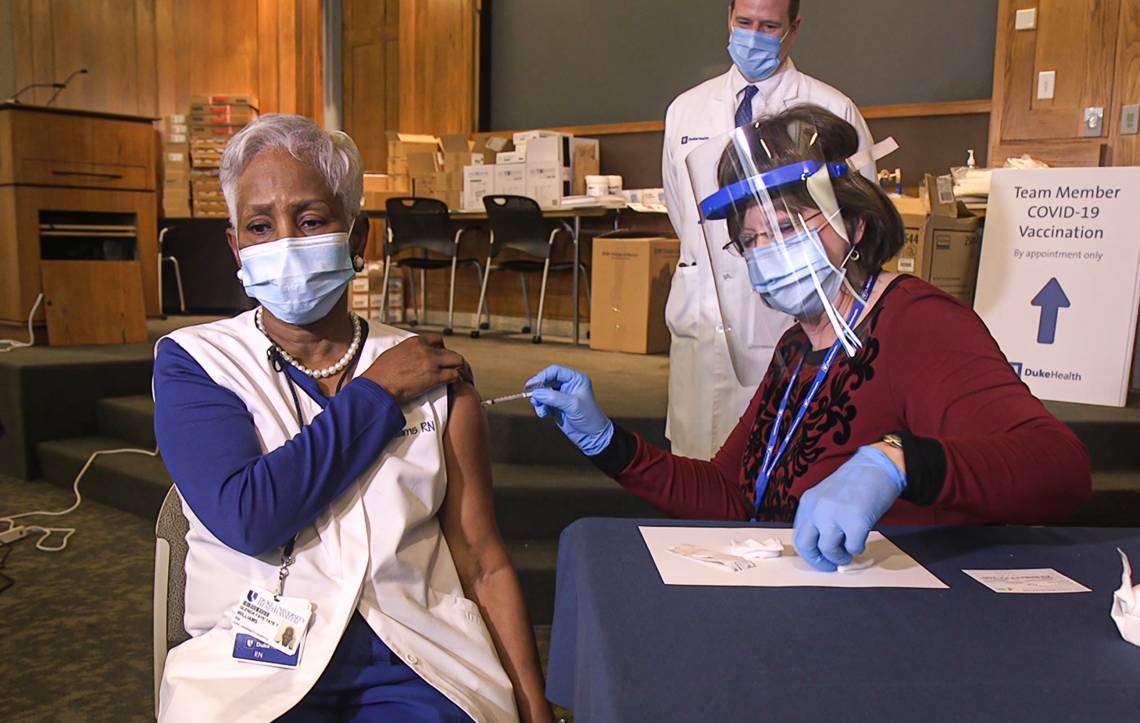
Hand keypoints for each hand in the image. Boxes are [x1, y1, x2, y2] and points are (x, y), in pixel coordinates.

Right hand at [360, 334, 472, 404]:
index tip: (444, 356)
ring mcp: (431, 362)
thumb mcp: (393, 353)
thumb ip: (407, 352)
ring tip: (464, 377)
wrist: (377, 386)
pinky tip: (456, 384)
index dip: (443, 349)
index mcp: (415, 341)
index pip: (438, 340)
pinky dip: (458, 379)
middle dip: (456, 360)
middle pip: (450, 351)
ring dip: (462, 369)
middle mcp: (425, 349)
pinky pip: (454, 375)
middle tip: (459, 369)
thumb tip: (409, 357)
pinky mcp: (434, 377)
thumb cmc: (380, 374)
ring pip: (457, 361)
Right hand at [526, 365, 613, 455]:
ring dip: (538, 399)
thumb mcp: (572, 405)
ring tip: (539, 408)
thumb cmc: (589, 418)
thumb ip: (554, 397)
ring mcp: (561, 396)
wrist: (592, 437)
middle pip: (547, 380)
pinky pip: (543, 402)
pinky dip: (540, 407)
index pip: (555, 371)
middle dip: (538, 389)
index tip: (533, 385)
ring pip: (543, 392)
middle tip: (531, 397)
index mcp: (576, 379)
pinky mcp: (556, 406)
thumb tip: (536, 392)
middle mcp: (568, 385)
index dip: (543, 376)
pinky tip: (544, 414)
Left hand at [792, 446, 905, 571]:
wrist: (877, 466)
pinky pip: (853, 547)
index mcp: (808, 502)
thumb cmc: (856, 483)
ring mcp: (835, 514)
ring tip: (849, 552)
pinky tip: (861, 540)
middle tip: (831, 564)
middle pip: (805, 545)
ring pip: (828, 549)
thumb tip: (821, 547)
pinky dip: (858, 549)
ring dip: (840, 557)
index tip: (819, 559)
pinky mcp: (856, 520)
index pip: (798, 535)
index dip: (808, 553)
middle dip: (818, 560)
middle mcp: (817, 508)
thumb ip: (820, 518)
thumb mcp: (827, 497)